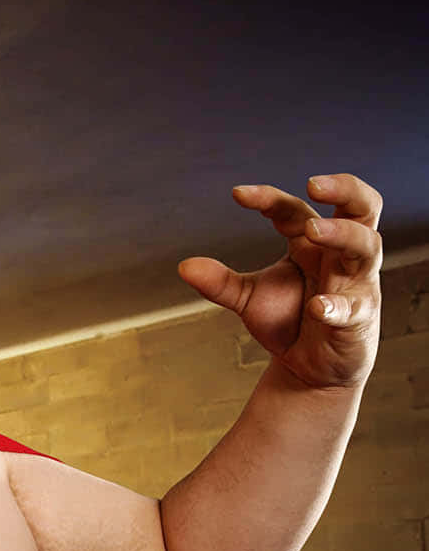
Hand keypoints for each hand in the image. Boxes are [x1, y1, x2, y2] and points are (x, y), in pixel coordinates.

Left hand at [177, 174, 382, 389]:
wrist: (312, 368)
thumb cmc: (288, 321)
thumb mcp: (249, 299)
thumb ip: (221, 283)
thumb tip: (184, 267)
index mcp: (308, 244)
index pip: (293, 210)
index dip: (268, 198)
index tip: (236, 194)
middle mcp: (337, 255)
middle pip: (359, 207)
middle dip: (344, 189)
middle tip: (313, 183)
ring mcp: (355, 283)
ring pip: (365, 245)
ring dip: (341, 234)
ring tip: (311, 230)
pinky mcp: (360, 317)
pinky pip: (354, 306)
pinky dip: (337, 305)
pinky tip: (316, 308)